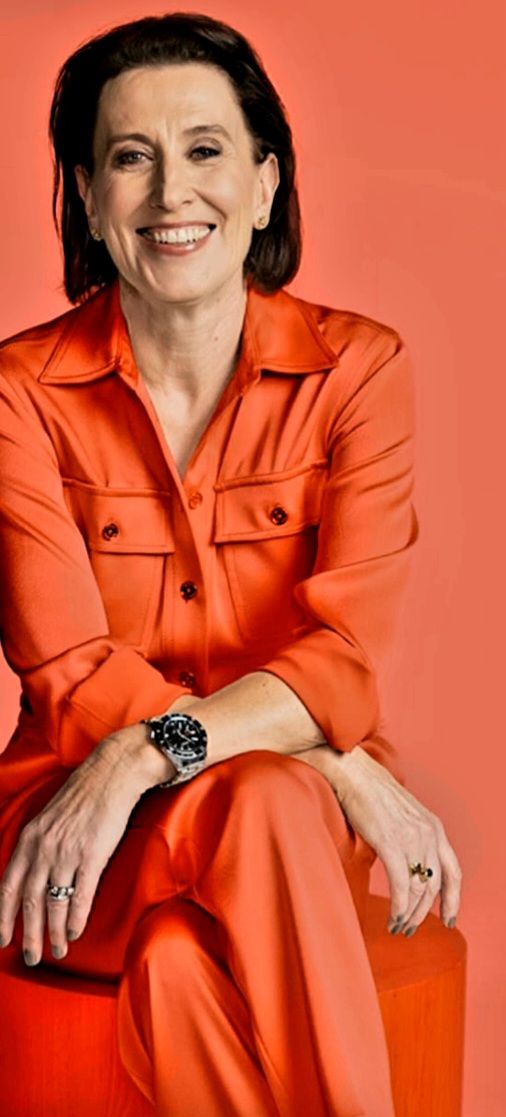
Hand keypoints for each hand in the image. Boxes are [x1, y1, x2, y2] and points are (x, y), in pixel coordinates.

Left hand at [0, 737, 147, 965]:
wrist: (111, 774)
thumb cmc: (82, 796)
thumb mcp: (48, 819)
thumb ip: (37, 846)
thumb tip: (32, 876)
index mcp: (29, 838)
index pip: (8, 886)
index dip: (3, 916)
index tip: (1, 939)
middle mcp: (43, 847)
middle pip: (29, 900)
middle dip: (28, 934)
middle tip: (31, 957)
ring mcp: (67, 851)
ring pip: (54, 902)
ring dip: (53, 932)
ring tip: (58, 950)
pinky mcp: (92, 854)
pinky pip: (81, 895)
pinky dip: (75, 918)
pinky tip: (74, 932)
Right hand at [295, 743, 461, 934]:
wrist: (353, 773)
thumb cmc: (371, 794)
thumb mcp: (404, 816)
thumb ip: (412, 839)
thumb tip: (409, 868)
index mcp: (435, 827)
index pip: (454, 872)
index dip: (454, 900)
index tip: (449, 920)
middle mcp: (429, 833)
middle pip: (434, 886)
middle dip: (424, 913)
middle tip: (409, 928)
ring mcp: (410, 838)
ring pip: (418, 889)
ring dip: (409, 914)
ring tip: (397, 926)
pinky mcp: (389, 842)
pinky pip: (401, 885)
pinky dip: (399, 907)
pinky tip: (393, 918)